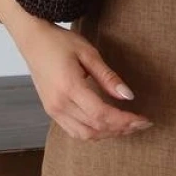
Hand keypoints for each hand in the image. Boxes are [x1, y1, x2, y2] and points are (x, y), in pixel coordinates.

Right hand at [21, 26, 152, 142]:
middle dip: (122, 128)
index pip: (101, 114)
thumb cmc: (59, 42)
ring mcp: (53, 110)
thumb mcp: (88, 53)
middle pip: (95, 128)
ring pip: (85, 135)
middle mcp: (59, 104)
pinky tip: (107, 126)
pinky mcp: (51, 111)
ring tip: (127, 126)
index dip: (124, 120)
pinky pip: (74, 131)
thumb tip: (128, 96)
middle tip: (141, 122)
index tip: (143, 119)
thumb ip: (108, 77)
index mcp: (69, 87)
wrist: (32, 40)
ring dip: (108, 134)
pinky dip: (93, 133)